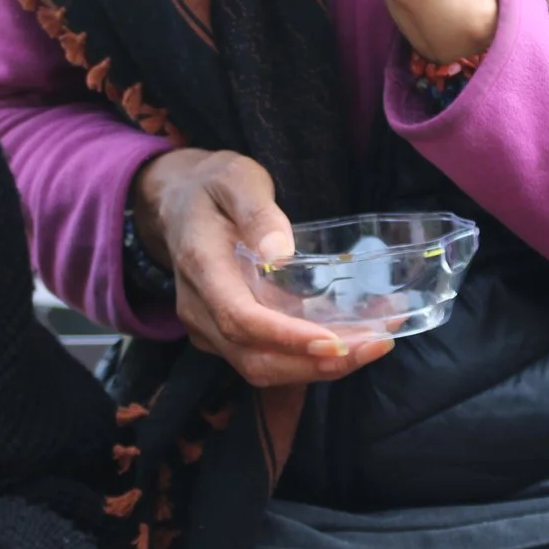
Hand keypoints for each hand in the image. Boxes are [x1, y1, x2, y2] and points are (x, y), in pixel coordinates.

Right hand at [132, 148, 392, 387]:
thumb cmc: (212, 187)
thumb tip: (280, 255)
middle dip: (314, 364)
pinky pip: (262, 359)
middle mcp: (199, 309)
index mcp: (202, 267)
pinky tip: (348, 342)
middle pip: (253, 358)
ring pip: (259, 368)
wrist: (177, 203)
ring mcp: (207, 327)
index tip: (335, 342)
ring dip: (316, 368)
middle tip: (371, 349)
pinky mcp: (222, 335)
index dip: (287, 338)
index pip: (240, 319)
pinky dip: (305, 360)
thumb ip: (258, 211)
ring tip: (369, 349)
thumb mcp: (237, 179)